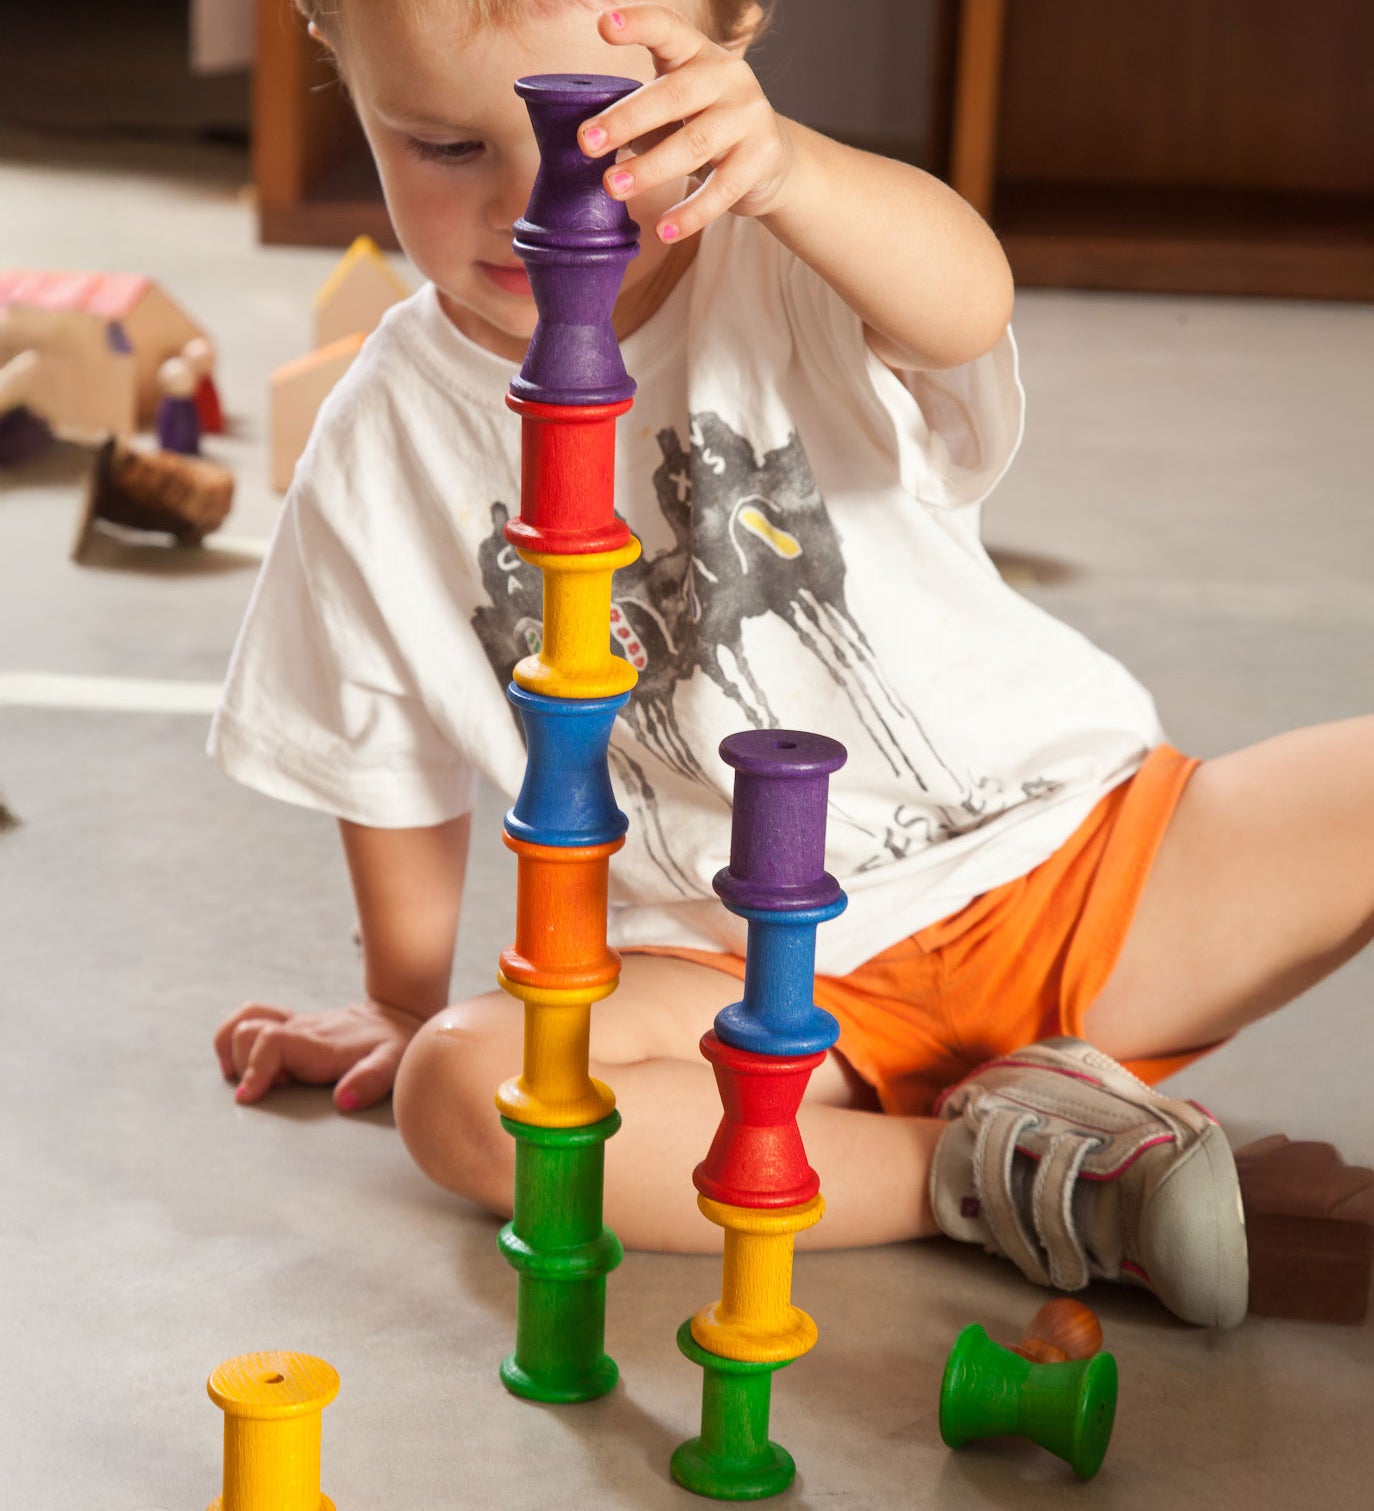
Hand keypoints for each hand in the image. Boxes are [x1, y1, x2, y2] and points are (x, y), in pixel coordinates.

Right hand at [214, 999, 426, 1112]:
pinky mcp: (289, 1026)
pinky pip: (251, 1019)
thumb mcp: (394, 1063)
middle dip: (245, 1065)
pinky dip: (235, 1038)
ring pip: (244, 1020)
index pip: (271, 1041)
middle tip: (269, 1090)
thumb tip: (342, 1101)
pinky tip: (243, 1066)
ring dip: (234, 1050)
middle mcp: (299, 1029)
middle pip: (248, 1032)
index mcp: (318, 1042)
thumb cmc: (395, 1045)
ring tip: (248, 1079)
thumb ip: (371, 1080)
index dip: (255, 1068)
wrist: (397, 1018)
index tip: (249, 1096)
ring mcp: (292, 1025)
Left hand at [579, 5, 792, 242]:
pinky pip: (720, 190)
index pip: (668, 29)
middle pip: (674, 95)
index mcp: (698, 54)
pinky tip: (663, 230)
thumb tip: (588, 141)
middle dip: (626, 119)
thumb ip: (640, 116)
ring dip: (649, 169)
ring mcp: (749, 116)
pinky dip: (689, 213)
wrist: (769, 160)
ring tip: (613, 187)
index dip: (638, 24)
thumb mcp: (676, 110)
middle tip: (586, 142)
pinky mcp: (761, 158)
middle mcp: (728, 77)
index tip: (603, 26)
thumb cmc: (706, 129)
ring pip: (694, 144)